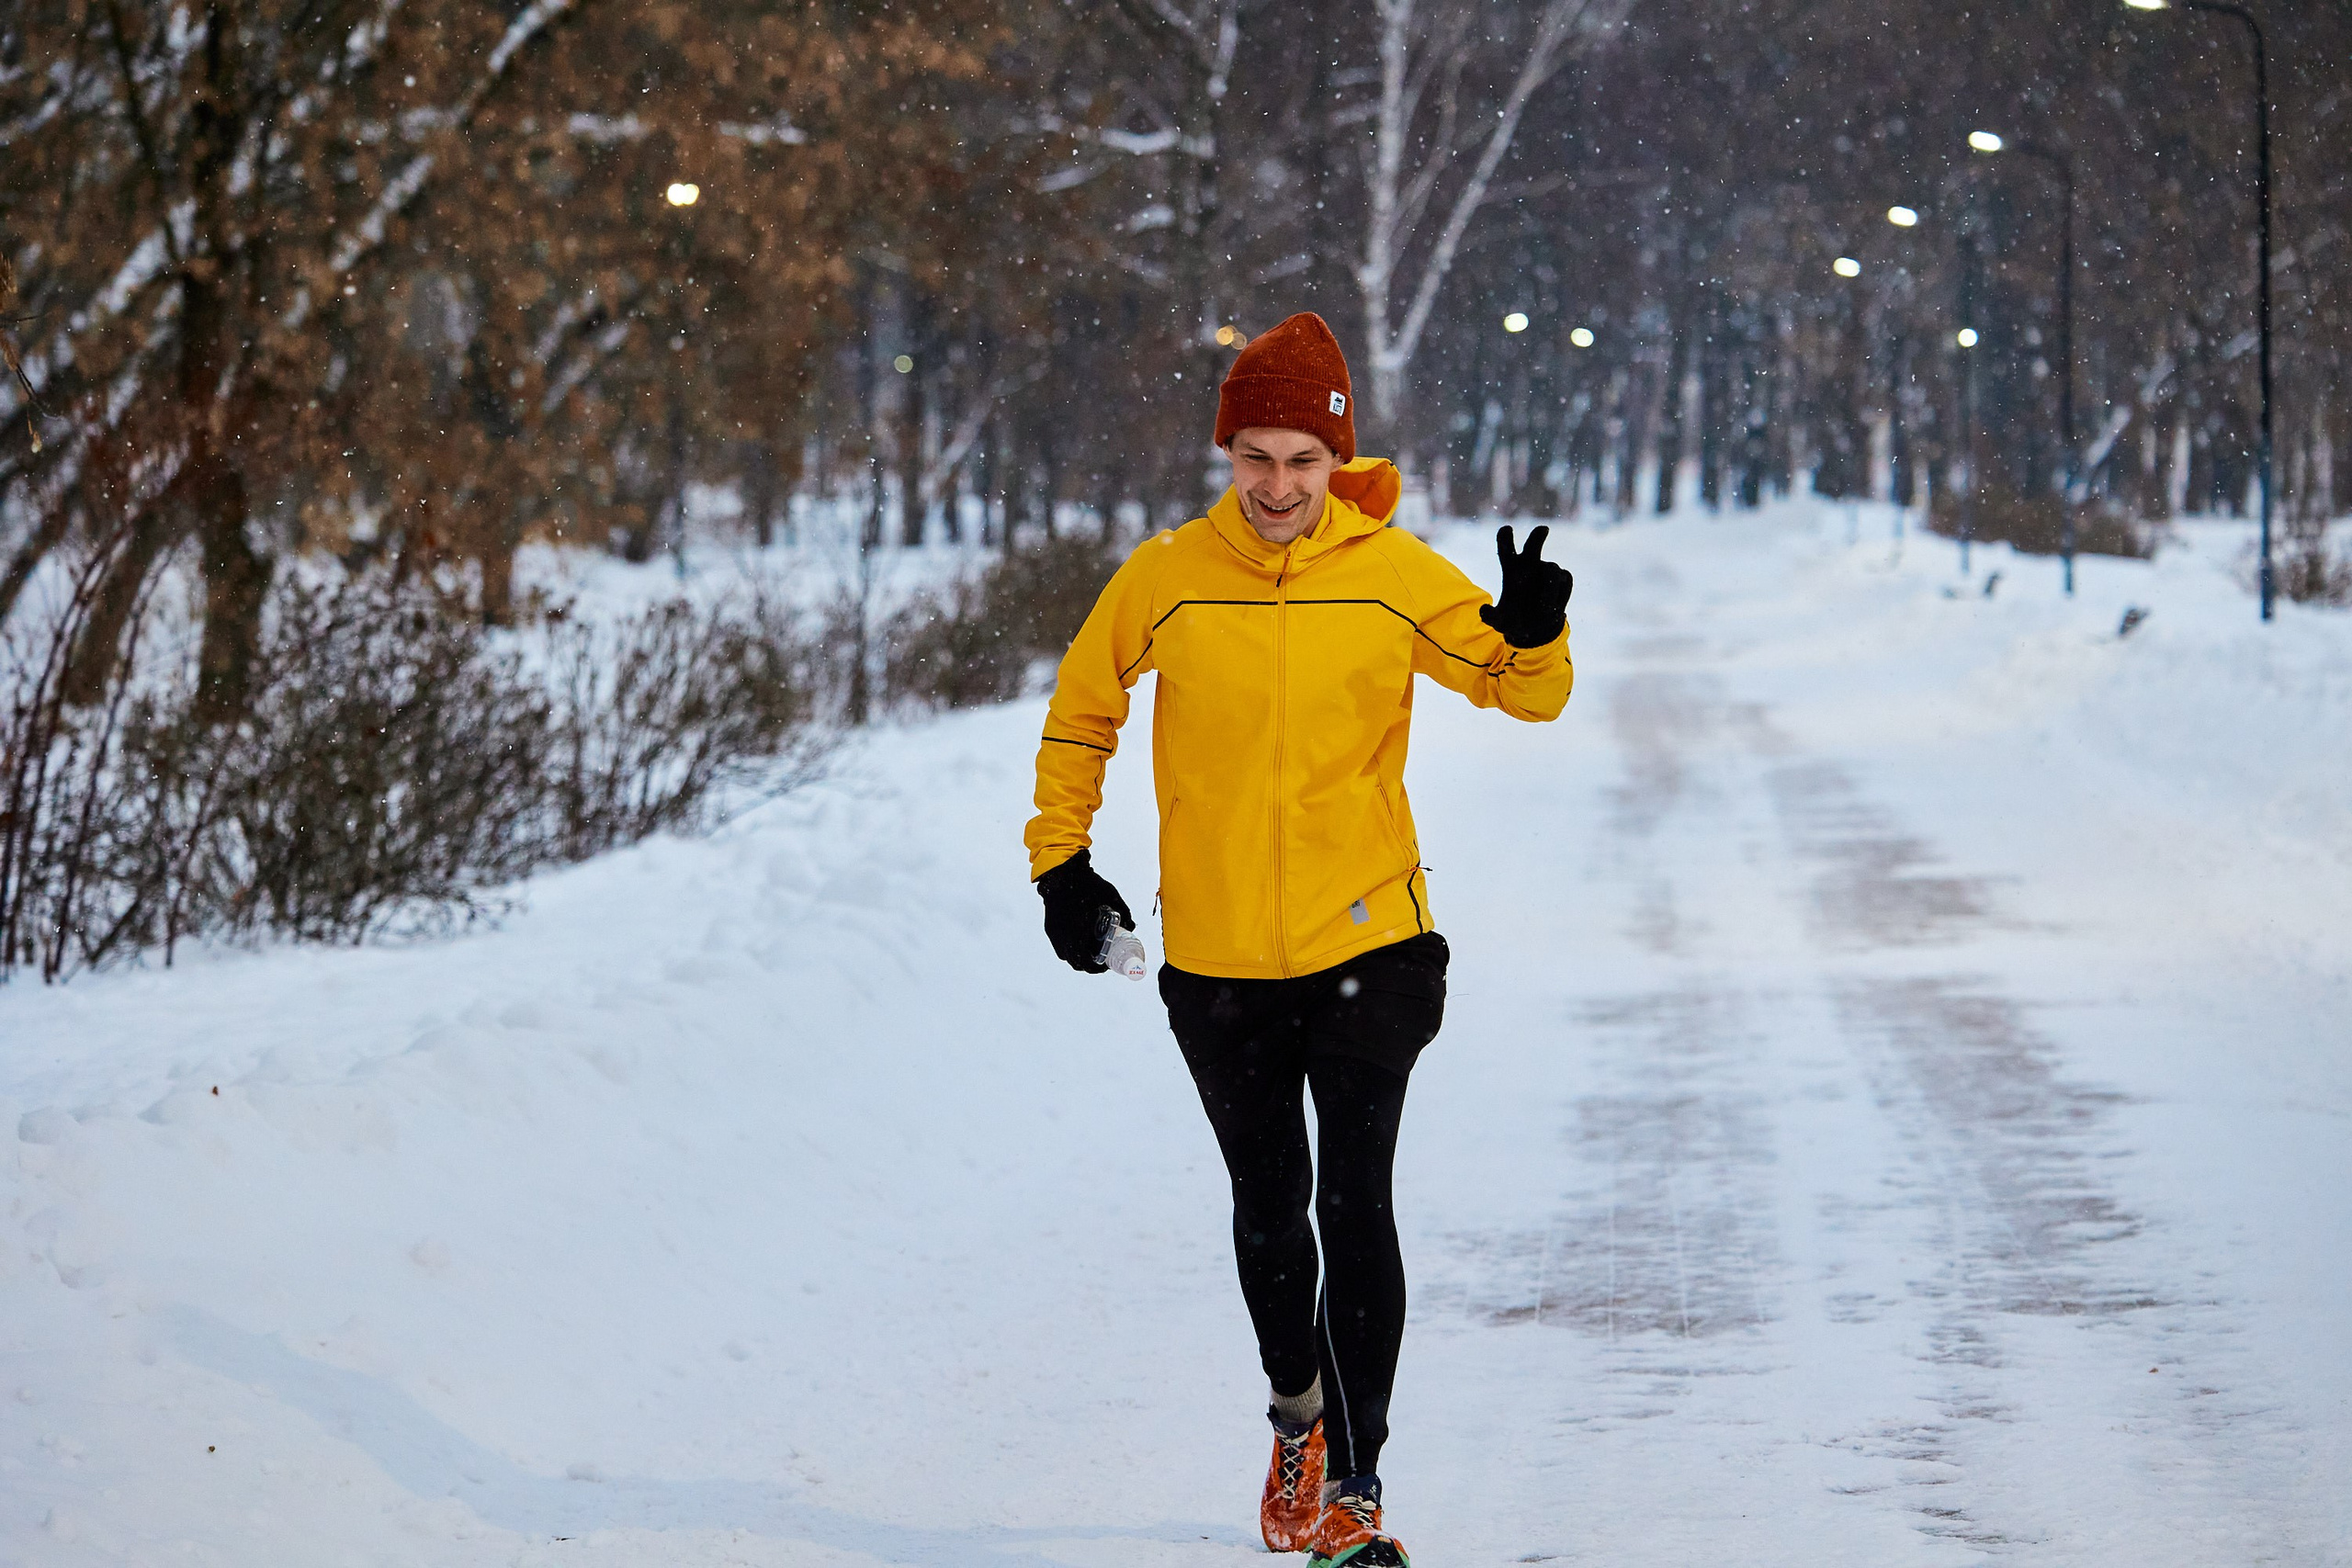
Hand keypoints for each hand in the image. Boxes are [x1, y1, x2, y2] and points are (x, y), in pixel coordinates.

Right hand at [1034, 849, 1133, 972]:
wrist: (1062, 870)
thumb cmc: (1087, 883)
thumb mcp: (1111, 896)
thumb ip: (1124, 913)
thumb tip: (1131, 926)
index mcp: (1076, 933)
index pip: (1084, 962)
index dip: (1096, 968)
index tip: (1106, 965)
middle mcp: (1062, 936)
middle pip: (1074, 961)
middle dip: (1088, 963)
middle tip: (1100, 957)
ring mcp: (1053, 931)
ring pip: (1064, 953)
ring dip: (1077, 955)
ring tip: (1090, 947)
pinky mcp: (1050, 925)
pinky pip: (1059, 942)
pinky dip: (1069, 945)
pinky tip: (1079, 934)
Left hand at [1477, 525, 1573, 647]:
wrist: (1535, 629)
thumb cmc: (1513, 619)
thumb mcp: (1498, 622)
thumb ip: (1489, 616)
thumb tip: (1484, 610)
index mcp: (1511, 570)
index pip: (1506, 549)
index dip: (1505, 538)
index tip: (1506, 529)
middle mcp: (1530, 565)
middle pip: (1533, 545)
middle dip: (1537, 536)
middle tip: (1543, 529)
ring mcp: (1547, 571)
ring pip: (1551, 568)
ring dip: (1550, 586)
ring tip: (1544, 606)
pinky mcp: (1563, 579)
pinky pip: (1565, 580)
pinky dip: (1560, 594)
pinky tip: (1554, 608)